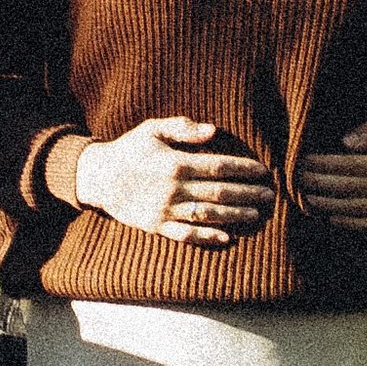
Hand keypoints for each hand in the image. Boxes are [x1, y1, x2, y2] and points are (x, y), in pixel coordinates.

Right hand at [71, 117, 274, 246]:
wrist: (98, 177)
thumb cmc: (129, 149)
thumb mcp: (152, 129)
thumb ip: (183, 128)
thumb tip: (213, 131)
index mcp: (175, 162)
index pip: (219, 166)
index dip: (244, 169)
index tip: (263, 171)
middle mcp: (173, 188)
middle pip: (220, 192)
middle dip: (248, 193)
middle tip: (269, 195)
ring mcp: (165, 210)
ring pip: (208, 214)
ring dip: (235, 215)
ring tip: (256, 215)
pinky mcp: (157, 226)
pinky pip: (186, 235)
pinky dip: (207, 237)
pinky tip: (226, 238)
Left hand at [296, 117, 366, 230]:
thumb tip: (345, 141)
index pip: (343, 165)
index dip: (320, 164)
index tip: (302, 160)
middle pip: (341, 187)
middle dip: (316, 183)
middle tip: (296, 179)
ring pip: (349, 208)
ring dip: (325, 204)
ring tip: (306, 198)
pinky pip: (364, 224)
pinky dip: (346, 222)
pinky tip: (330, 216)